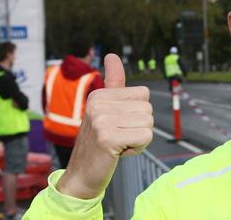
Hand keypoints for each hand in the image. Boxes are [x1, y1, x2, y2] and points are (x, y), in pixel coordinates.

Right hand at [57, 54, 153, 198]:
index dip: (137, 113)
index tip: (119, 124)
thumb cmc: (98, 142)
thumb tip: (113, 55)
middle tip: (119, 137)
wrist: (81, 175)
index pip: (144, 94)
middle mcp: (98, 104)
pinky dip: (138, 148)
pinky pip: (145, 137)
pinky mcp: (108, 138)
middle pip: (148, 109)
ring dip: (139, 138)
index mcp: (99, 95)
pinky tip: (119, 152)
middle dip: (139, 127)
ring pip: (149, 123)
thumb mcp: (104, 109)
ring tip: (119, 144)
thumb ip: (112, 83)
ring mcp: (101, 120)